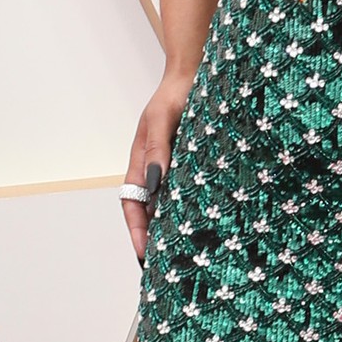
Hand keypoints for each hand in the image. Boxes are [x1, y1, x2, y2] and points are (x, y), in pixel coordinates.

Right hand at [123, 73, 192, 259]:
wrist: (197, 74)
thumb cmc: (175, 94)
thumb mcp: (161, 119)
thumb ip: (157, 149)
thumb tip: (155, 182)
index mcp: (141, 162)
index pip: (133, 204)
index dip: (137, 230)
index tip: (143, 254)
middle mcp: (156, 170)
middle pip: (150, 212)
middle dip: (153, 239)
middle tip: (164, 267)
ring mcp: (176, 169)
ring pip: (171, 205)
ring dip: (175, 228)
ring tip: (186, 255)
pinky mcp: (196, 166)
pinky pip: (191, 193)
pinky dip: (194, 210)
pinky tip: (208, 225)